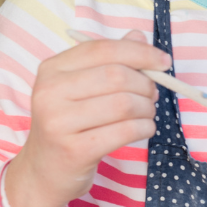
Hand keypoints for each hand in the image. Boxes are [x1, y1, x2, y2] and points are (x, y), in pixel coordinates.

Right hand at [4, 31, 169, 206]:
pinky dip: (145, 128)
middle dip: (145, 85)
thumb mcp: (80, 89)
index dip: (140, 52)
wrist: (43, 172)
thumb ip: (109, 61)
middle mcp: (50, 92)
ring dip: (147, 109)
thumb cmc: (70, 125)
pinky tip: (144, 129)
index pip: (103, 49)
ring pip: (124, 104)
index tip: (164, 62)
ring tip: (146, 114)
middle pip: (117, 76)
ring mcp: (59, 122)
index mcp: (52, 69)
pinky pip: (125, 131)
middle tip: (152, 95)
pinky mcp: (75, 150)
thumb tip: (138, 35)